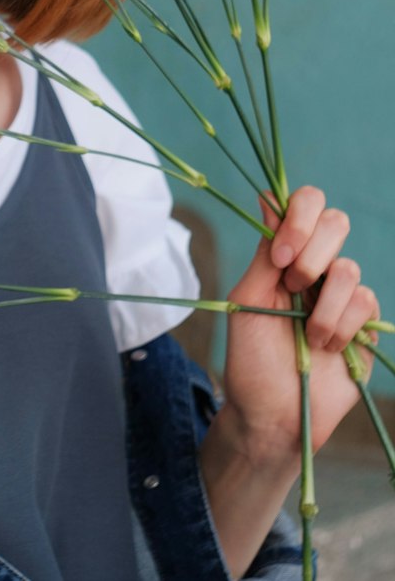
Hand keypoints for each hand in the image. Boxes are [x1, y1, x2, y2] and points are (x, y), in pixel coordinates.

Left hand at [199, 186, 377, 576]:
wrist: (272, 415)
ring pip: (349, 268)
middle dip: (311, 254)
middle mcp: (314, 267)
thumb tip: (268, 198)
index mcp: (283, 255)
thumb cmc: (251, 359)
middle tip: (291, 287)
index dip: (297, 218)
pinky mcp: (363, 324)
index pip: (303, 204)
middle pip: (334, 221)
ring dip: (324, 306)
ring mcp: (340, 295)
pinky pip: (366, 300)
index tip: (279, 258)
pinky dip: (342, 325)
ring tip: (308, 336)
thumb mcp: (247, 301)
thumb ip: (264, 253)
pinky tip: (327, 347)